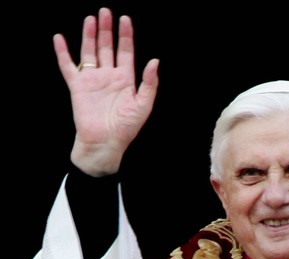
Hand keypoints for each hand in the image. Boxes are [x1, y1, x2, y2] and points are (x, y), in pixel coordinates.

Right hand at [53, 7, 158, 175]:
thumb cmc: (126, 128)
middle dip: (107, 30)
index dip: (125, 36)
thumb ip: (149, 83)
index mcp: (126, 80)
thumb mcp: (144, 105)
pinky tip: (60, 38)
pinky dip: (63, 52)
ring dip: (89, 35)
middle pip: (107, 47)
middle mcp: (108, 76)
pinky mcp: (77, 87)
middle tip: (106, 11)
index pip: (126, 52)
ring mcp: (92, 80)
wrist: (105, 143)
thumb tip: (155, 61)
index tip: (125, 19)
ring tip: (91, 18)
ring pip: (90, 52)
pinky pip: (68, 66)